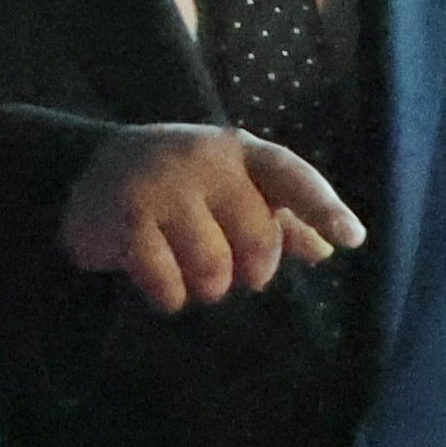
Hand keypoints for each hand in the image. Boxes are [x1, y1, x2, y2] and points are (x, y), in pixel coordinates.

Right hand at [60, 123, 364, 314]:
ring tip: (182, 268)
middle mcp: (203, 160)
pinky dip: (168, 295)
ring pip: (213, 270)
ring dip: (202, 287)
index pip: (289, 174)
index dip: (322, 206)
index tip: (353, 238)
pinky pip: (169, 284)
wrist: (92, 168)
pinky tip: (156, 279)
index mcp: (237, 151)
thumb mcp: (229, 188)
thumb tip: (331, 247)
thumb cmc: (181, 186)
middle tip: (223, 266)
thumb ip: (279, 216)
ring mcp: (162, 184)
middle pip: (257, 241)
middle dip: (246, 271)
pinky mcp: (127, 215)